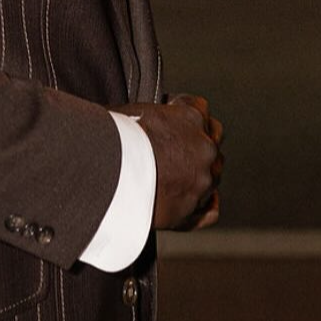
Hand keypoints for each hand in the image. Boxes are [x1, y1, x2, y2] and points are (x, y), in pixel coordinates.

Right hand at [113, 93, 223, 230]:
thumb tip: (142, 119)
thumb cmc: (115, 139)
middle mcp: (204, 147)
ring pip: (212, 175)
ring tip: (172, 178)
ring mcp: (202, 179)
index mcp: (191, 116)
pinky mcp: (193, 209)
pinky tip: (191, 204)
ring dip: (197, 175)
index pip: (200, 108)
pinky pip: (209, 211)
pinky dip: (201, 207)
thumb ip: (153, 115)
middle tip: (174, 150)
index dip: (184, 116)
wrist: (108, 172)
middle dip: (196, 146)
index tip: (172, 121)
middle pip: (211, 142)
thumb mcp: (132, 111)